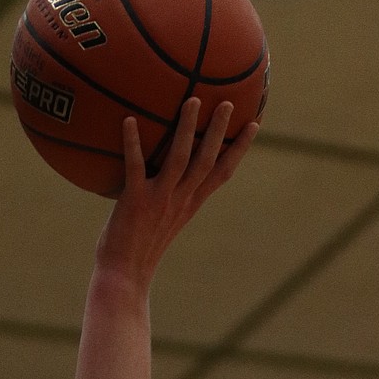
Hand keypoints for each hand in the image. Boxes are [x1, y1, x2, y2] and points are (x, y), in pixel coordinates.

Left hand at [94, 100, 258, 287]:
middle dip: (219, 131)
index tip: (253, 125)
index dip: (239, 149)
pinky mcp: (135, 201)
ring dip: (187, 129)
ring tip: (192, 100)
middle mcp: (180, 200)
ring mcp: (160, 200)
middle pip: (207, 160)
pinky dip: (132, 143)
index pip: (222, 173)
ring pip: (180, 158)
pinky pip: (135, 167)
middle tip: (228, 102)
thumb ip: (164, 198)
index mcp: (190, 205)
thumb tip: (156, 173)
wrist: (124, 277)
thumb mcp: (159, 222)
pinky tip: (128, 119)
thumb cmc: (137, 251)